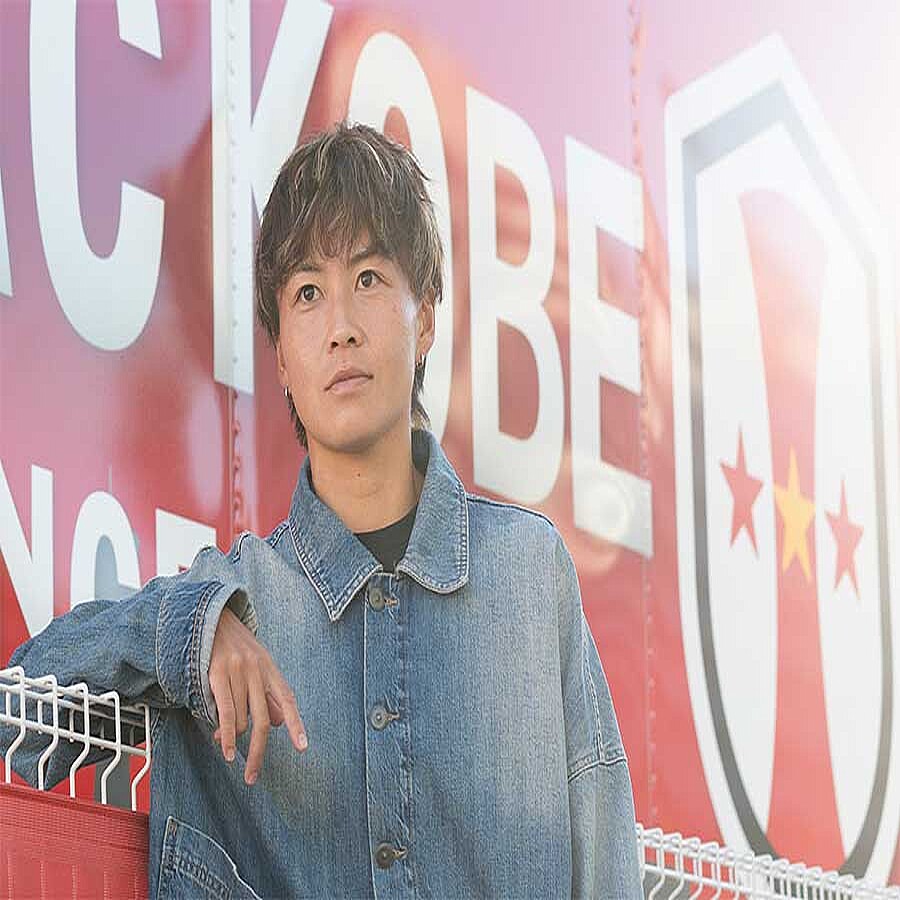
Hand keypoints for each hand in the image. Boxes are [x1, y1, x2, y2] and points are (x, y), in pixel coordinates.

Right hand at [208, 606, 306, 784]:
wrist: (210, 618)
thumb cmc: (234, 647)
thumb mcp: (256, 666)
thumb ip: (267, 694)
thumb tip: (276, 724)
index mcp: (270, 669)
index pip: (287, 700)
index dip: (296, 724)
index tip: (302, 746)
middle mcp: (258, 671)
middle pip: (264, 720)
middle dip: (258, 752)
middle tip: (252, 776)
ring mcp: (238, 672)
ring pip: (240, 719)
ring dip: (232, 738)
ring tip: (225, 745)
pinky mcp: (218, 674)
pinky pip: (226, 712)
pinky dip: (227, 736)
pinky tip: (227, 751)